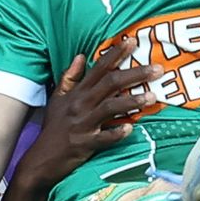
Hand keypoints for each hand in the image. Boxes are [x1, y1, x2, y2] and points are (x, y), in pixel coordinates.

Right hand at [36, 54, 144, 179]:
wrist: (41, 158)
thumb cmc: (53, 128)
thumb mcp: (57, 99)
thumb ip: (70, 77)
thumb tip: (81, 56)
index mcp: (76, 93)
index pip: (99, 69)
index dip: (115, 54)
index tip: (133, 42)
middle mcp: (81, 105)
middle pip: (110, 84)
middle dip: (135, 74)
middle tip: (157, 69)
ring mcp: (84, 124)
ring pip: (110, 107)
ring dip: (132, 101)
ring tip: (152, 96)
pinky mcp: (85, 144)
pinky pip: (104, 138)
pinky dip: (117, 133)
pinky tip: (130, 128)